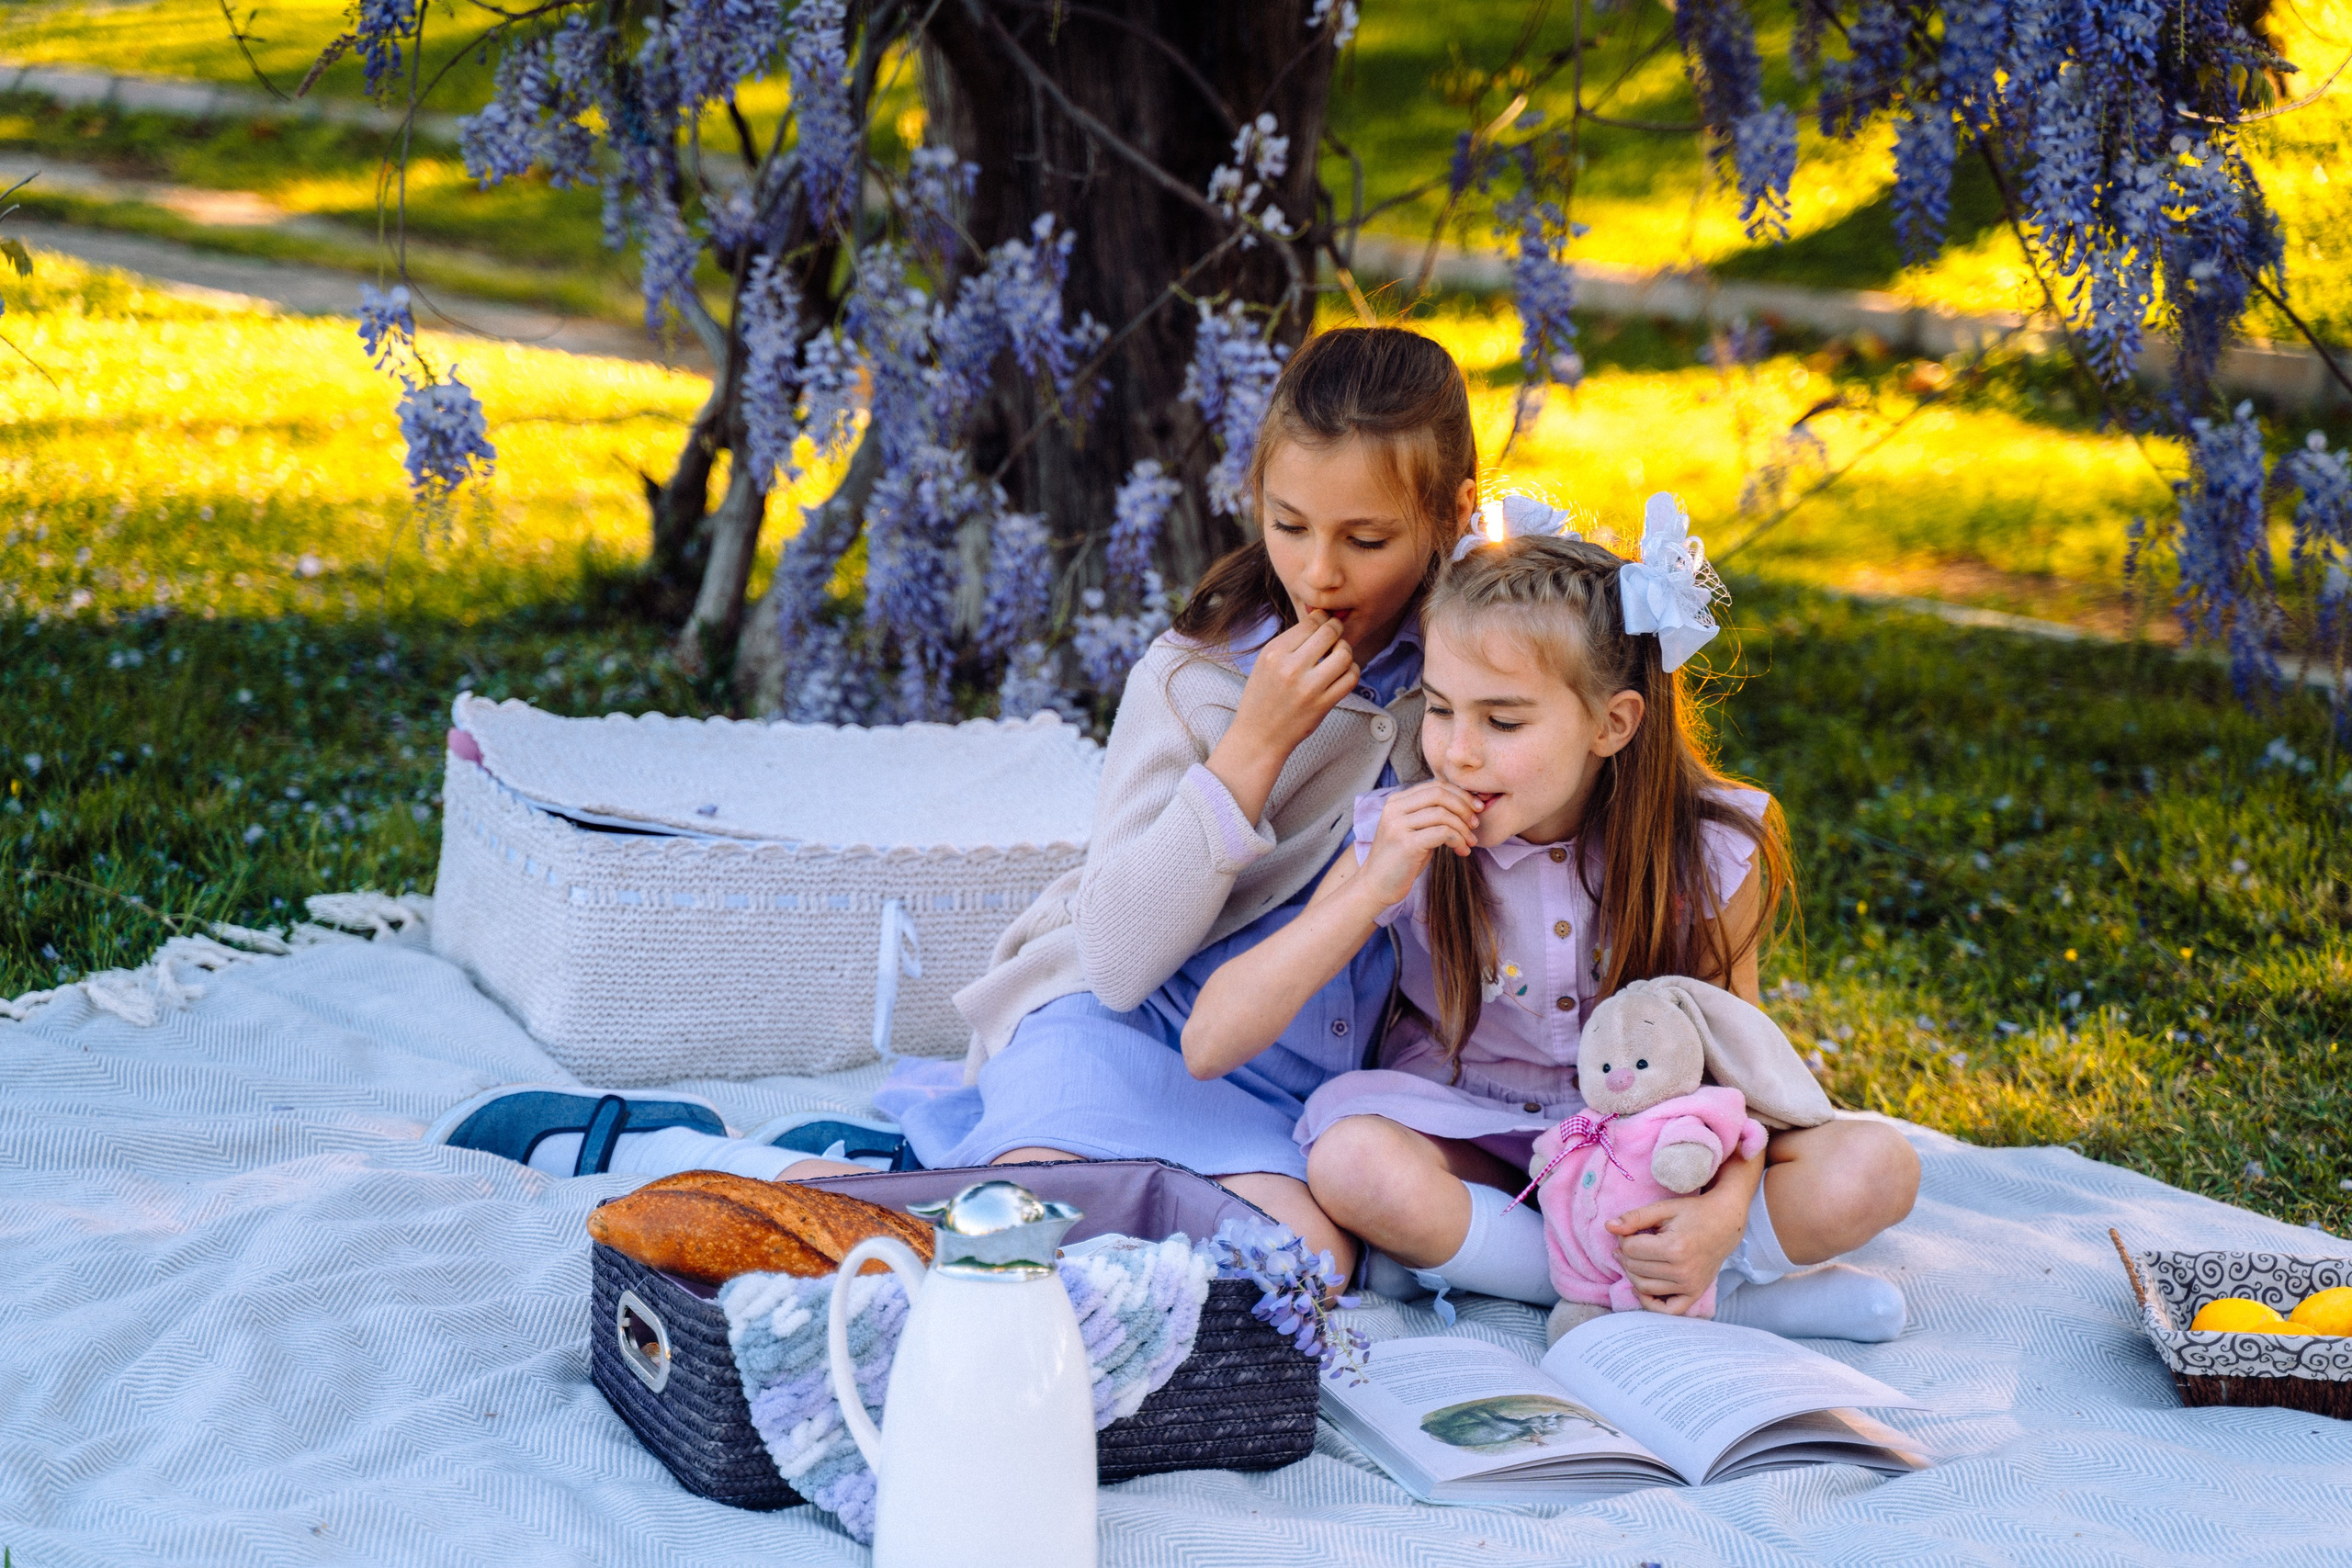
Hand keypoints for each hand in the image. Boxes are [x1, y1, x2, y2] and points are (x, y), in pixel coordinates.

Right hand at [1228, 612, 1358, 761]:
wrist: (1259, 736)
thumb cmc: (1262, 697)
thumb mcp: (1265, 663)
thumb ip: (1290, 642)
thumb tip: (1320, 619)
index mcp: (1274, 653)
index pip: (1310, 623)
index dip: (1323, 618)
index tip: (1325, 620)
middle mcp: (1291, 668)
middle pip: (1330, 633)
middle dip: (1337, 629)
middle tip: (1336, 634)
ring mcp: (1309, 687)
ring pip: (1345, 654)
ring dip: (1346, 651)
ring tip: (1338, 655)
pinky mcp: (1323, 704)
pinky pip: (1351, 678)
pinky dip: (1352, 671)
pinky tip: (1343, 672)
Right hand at [1353, 780, 1481, 909]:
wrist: (1377, 886)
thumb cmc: (1401, 860)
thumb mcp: (1414, 831)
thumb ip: (1431, 815)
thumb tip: (1466, 805)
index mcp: (1396, 801)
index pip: (1435, 785)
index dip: (1460, 794)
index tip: (1476, 808)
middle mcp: (1395, 809)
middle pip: (1440, 794)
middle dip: (1464, 807)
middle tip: (1475, 824)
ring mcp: (1398, 825)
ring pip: (1443, 814)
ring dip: (1463, 828)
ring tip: (1470, 842)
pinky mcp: (1406, 844)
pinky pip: (1442, 833)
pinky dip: (1458, 840)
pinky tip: (1461, 851)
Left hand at [1608, 1152, 1759, 1313]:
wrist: (1725, 1223)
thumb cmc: (1693, 1213)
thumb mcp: (1663, 1209)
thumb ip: (1635, 1217)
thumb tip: (1608, 1227)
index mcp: (1675, 1247)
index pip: (1631, 1249)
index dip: (1624, 1238)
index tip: (1630, 1230)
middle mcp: (1683, 1271)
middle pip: (1635, 1269)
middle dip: (1626, 1254)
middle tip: (1630, 1242)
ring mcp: (1690, 1286)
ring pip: (1644, 1287)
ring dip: (1632, 1273)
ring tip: (1634, 1258)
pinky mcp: (1694, 1294)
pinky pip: (1667, 1309)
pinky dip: (1650, 1302)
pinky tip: (1641, 1288)